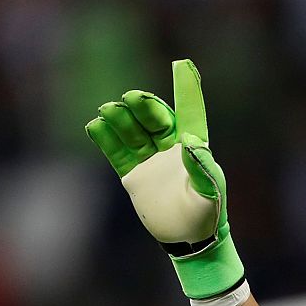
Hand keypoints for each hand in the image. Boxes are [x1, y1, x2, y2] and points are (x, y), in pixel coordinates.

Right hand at [85, 60, 245, 300]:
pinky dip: (106, 139)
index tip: (182, 65)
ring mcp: (150, 160)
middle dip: (143, 107)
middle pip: (154, 120)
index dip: (185, 90)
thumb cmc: (208, 214)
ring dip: (121, 120)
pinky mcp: (134, 175)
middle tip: (130, 98)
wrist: (190, 240)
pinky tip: (95, 126)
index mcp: (194, 147)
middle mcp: (170, 149)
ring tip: (107, 110)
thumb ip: (202, 169)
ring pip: (132, 133)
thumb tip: (192, 145)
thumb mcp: (210, 192)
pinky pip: (117, 152)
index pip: (188, 113)